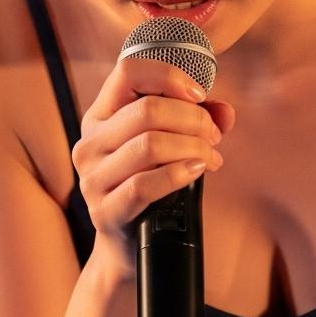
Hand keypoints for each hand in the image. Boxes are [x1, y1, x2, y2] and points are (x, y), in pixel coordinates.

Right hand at [71, 57, 234, 279]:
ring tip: (210, 157)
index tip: (199, 95)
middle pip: (147, 110)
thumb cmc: (154, 185)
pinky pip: (144, 185)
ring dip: (192, 147)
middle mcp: (89, 143)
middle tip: (213, 136)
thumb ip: (198, 121)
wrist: (131, 245)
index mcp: (101, 116)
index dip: (169, 75)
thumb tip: (225, 111)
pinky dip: (179, 173)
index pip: (129, 71)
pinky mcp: (104, 211)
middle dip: (193, 120)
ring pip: (149, 144)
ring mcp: (92, 178)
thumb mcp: (172, 145)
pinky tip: (197, 172)